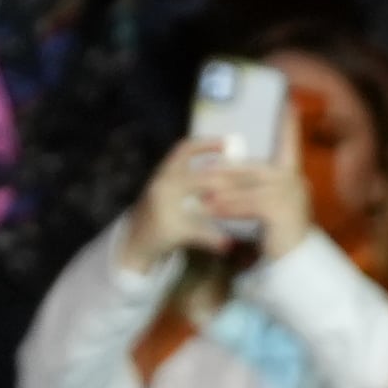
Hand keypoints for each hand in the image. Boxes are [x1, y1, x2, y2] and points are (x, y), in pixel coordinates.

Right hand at [128, 146, 293, 263]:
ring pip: (204, 202)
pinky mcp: (167, 230)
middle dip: (231, 178)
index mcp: (164, 173)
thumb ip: (190, 180)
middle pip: (203, 175)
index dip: (207, 144)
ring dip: (228, 206)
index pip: (185, 149)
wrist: (133, 245)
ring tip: (247, 209)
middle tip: (253, 179)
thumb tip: (221, 166)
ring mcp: (163, 207)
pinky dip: (214, 239)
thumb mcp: (169, 192)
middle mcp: (162, 185)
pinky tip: (228, 244)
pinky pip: (197, 232)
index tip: (230, 142)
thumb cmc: (157, 216)